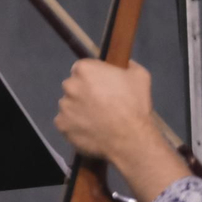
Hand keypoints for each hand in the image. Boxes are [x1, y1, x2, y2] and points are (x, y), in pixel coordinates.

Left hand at [54, 60, 184, 201]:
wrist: (129, 138)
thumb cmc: (135, 105)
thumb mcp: (140, 76)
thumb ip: (128, 65)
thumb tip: (124, 63)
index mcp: (84, 69)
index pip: (83, 68)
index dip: (93, 77)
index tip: (102, 86)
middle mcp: (69, 85)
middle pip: (74, 86)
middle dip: (84, 92)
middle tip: (102, 104)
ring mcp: (63, 106)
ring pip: (69, 104)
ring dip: (79, 109)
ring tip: (98, 119)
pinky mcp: (61, 124)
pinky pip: (66, 122)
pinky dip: (75, 125)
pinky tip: (91, 128)